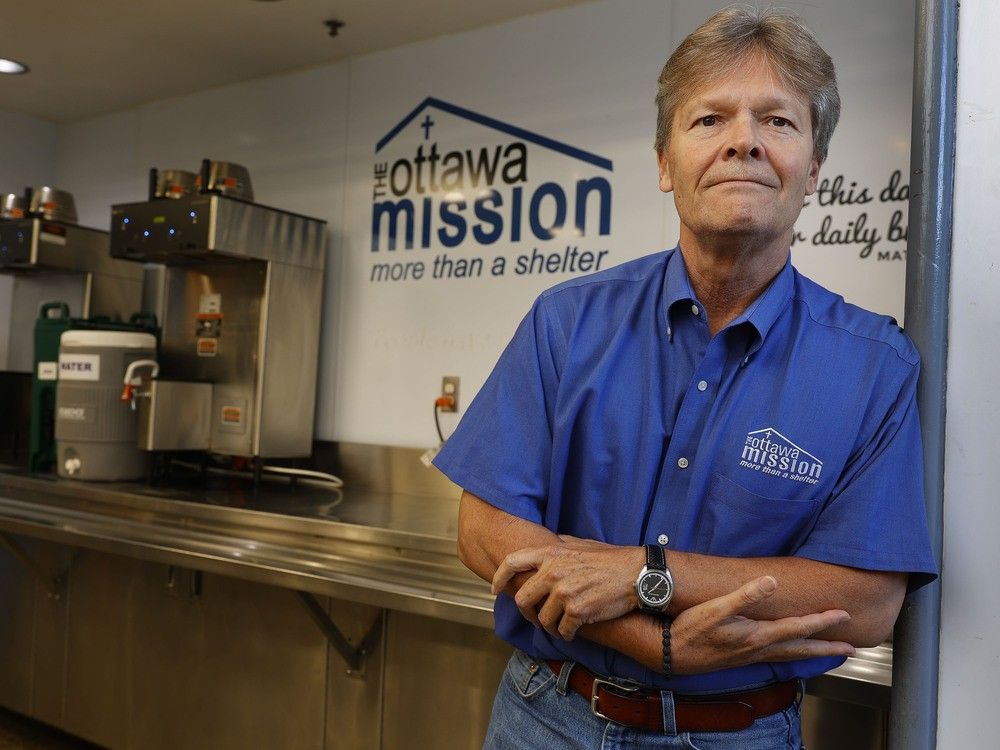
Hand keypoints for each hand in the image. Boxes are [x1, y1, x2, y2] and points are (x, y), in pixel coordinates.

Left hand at [492, 536, 644, 639]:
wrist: (636, 574)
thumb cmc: (610, 559)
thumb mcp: (579, 544)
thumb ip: (557, 548)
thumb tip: (543, 549)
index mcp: (551, 554)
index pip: (512, 562)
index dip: (499, 577)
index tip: (495, 589)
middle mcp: (553, 572)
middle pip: (522, 599)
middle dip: (528, 612)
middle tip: (536, 618)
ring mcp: (564, 593)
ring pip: (542, 620)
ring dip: (550, 626)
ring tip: (560, 626)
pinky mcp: (577, 612)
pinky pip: (562, 630)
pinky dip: (567, 634)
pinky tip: (574, 631)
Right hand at [670, 575, 855, 673]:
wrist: (672, 654)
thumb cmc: (692, 630)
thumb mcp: (716, 608)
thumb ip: (745, 594)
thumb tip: (772, 581)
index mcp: (757, 635)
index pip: (798, 627)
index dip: (822, 621)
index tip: (843, 615)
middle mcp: (759, 649)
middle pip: (801, 648)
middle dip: (828, 647)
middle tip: (852, 650)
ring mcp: (751, 656)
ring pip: (791, 656)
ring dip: (814, 654)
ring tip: (832, 654)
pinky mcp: (742, 658)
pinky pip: (777, 657)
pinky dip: (793, 655)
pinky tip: (791, 652)